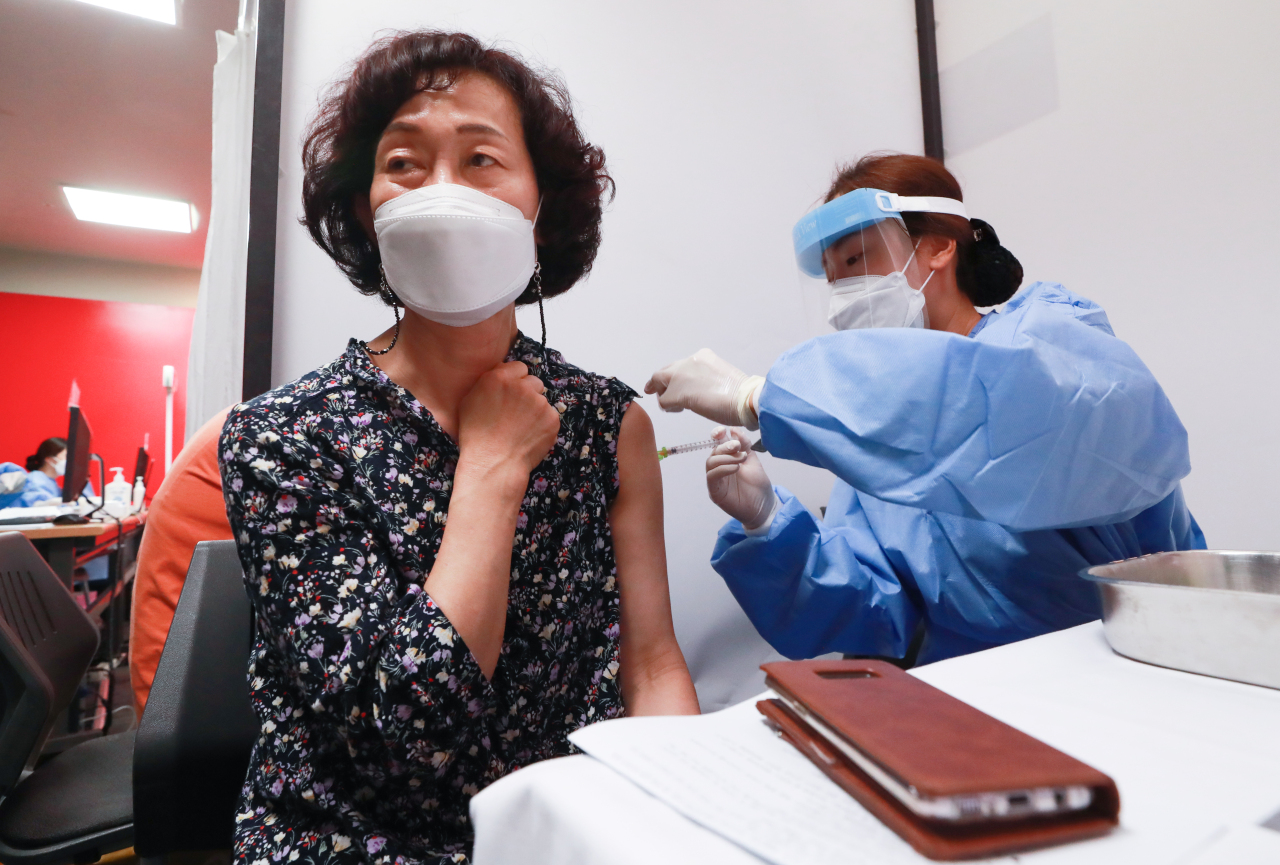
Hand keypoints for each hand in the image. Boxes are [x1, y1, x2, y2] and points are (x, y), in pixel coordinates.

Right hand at [457, 361, 560, 476]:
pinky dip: (543, 425)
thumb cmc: (476, 436)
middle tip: (517, 413)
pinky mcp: (552, 418)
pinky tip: (529, 436)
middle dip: (528, 393)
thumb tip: (502, 373)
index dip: (516, 381)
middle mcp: (521, 386)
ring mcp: (539, 402)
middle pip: (534, 382)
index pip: (519, 367)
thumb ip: (488, 382)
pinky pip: (550, 416)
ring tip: (520, 428)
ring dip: (535, 410)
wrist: (492, 463)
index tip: (511, 394)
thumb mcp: (470, 402)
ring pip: (541, 400)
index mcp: (499, 378)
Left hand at [644, 349, 764, 428]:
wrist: (744, 399)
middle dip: (659, 382)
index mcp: (702, 356)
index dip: (674, 375)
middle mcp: (689, 362)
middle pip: (664, 372)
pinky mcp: (677, 393)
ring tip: (675, 406)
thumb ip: (705, 378)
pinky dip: (668, 407)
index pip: (681, 365)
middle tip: (652, 390)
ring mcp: (681, 376)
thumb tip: (698, 389)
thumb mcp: (721, 376)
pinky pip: (664, 401)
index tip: (670, 383)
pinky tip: (679, 410)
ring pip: (659, 383)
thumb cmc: (740, 393)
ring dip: (664, 395)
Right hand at [706, 427, 777, 530]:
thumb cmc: (758, 485)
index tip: (723, 430)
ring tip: (741, 459)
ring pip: (710, 463)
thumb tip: (734, 429)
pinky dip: (723, 469)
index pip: (717, 443)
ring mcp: (716, 480)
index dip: (717, 435)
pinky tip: (735, 468)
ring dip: (725, 457)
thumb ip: (744, 445)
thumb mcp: (753, 460)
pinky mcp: (715, 492)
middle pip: (714, 452)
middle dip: (725, 446)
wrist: (764, 506)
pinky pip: (712, 477)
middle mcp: (719, 468)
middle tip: (738, 447)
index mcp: (727, 458)